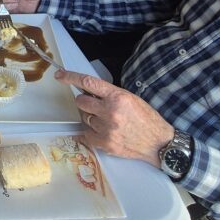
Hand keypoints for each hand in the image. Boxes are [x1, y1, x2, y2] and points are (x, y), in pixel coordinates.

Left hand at [55, 70, 173, 166]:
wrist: (158, 143)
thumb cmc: (146, 119)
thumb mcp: (131, 98)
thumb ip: (109, 94)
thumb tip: (89, 92)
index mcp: (117, 97)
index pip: (88, 82)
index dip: (70, 77)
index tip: (60, 76)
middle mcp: (110, 111)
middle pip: (81, 102)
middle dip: (85, 102)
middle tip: (96, 106)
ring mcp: (106, 128)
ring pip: (85, 118)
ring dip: (92, 118)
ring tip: (109, 122)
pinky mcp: (105, 143)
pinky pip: (87, 133)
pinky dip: (92, 132)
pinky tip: (105, 132)